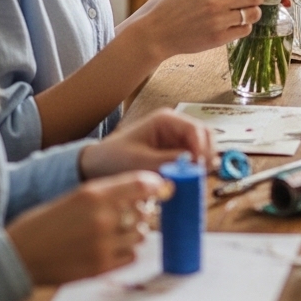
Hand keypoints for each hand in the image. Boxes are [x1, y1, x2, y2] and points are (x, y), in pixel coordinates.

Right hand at [6, 171, 170, 284]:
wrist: (20, 255)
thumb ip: (112, 191)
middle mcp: (103, 218)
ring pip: (140, 235)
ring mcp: (104, 244)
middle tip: (127, 214)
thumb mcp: (78, 196)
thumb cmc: (49, 222)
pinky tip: (109, 248)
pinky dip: (126, 252)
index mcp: (95, 195)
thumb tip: (149, 187)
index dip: (155, 185)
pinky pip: (132, 256)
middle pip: (144, 211)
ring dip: (133, 233)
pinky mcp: (102, 267)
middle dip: (139, 212)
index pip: (142, 184)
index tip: (160, 188)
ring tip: (113, 233)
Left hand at [79, 108, 214, 177]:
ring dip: (200, 163)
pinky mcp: (174, 151)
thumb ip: (168, 162)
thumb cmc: (113, 158)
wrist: (95, 166)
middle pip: (204, 137)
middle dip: (205, 155)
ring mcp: (175, 138)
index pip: (196, 129)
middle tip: (200, 175)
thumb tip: (194, 166)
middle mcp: (175, 126)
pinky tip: (187, 180)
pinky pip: (192, 159)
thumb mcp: (140, 162)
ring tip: (193, 179)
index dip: (202, 148)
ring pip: (201, 148)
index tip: (200, 168)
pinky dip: (193, 169)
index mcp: (166, 120)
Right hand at [124, 0, 270, 62]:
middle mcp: (216, 1)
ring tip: (247, 10)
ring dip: (254, 11)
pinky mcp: (218, 38)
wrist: (154, 31)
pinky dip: (244, 26)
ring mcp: (218, 21)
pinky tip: (236, 22)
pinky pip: (245, 30)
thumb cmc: (172, 3)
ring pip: (253, 14)